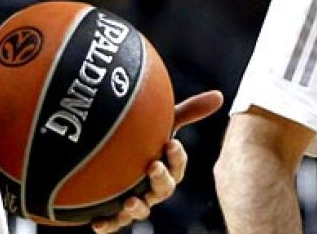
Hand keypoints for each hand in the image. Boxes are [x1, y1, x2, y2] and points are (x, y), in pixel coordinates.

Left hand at [88, 90, 224, 232]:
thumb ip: (188, 112)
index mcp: (166, 169)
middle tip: (152, 166)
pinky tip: (97, 223)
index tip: (170, 143)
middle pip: (164, 190)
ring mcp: (133, 201)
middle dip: (161, 180)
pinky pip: (112, 223)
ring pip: (141, 211)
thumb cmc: (142, 139)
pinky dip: (107, 225)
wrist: (110, 160)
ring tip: (130, 200)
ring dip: (138, 208)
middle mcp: (152, 188)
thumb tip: (220, 95)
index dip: (177, 158)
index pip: (178, 167)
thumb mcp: (163, 123)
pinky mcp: (113, 213)